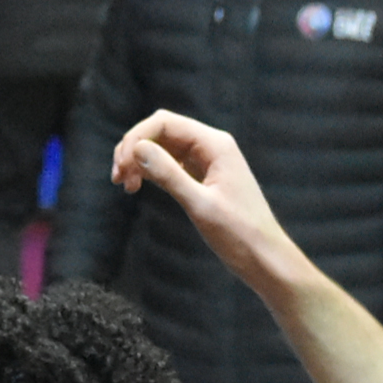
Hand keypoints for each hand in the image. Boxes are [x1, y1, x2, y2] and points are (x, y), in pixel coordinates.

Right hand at [111, 111, 300, 291]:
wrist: (265, 259)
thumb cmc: (239, 235)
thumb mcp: (200, 205)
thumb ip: (169, 175)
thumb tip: (137, 149)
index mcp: (216, 145)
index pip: (164, 123)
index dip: (136, 139)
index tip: (121, 168)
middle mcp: (212, 146)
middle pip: (161, 131)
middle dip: (135, 148)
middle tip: (117, 178)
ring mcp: (208, 161)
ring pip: (164, 147)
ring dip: (140, 161)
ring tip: (125, 185)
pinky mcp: (204, 178)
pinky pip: (172, 164)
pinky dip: (152, 172)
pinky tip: (138, 186)